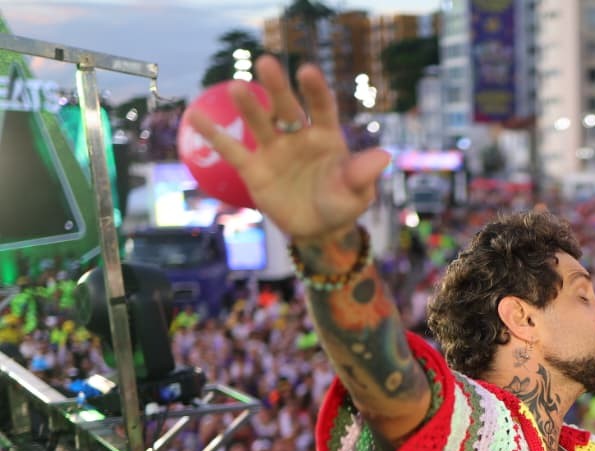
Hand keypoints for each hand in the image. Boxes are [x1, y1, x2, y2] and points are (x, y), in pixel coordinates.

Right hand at [186, 56, 389, 240]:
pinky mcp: (255, 170)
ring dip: (249, 106)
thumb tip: (384, 156)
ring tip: (237, 88)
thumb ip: (363, 174)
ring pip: (260, 123)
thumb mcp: (356, 192)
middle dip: (278, 87)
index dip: (315, 90)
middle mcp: (298, 137)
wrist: (319, 228)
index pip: (321, 108)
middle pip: (287, 108)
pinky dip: (214, 135)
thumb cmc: (342, 203)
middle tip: (266, 63)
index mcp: (326, 137)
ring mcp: (275, 150)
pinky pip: (232, 151)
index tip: (307, 71)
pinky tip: (194, 115)